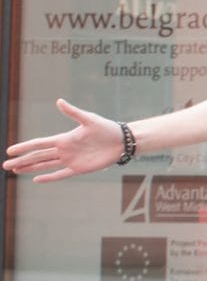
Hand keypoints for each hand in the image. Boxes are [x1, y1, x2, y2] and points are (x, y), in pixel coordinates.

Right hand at [4, 99, 122, 181]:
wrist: (121, 141)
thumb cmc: (106, 128)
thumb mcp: (88, 119)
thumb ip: (73, 112)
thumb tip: (59, 101)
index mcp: (63, 138)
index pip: (39, 144)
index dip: (24, 147)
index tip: (10, 150)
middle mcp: (64, 150)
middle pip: (38, 157)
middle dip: (21, 161)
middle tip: (5, 165)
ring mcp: (70, 160)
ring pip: (45, 165)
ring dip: (30, 168)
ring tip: (15, 171)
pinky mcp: (79, 169)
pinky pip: (61, 174)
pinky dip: (49, 177)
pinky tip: (36, 179)